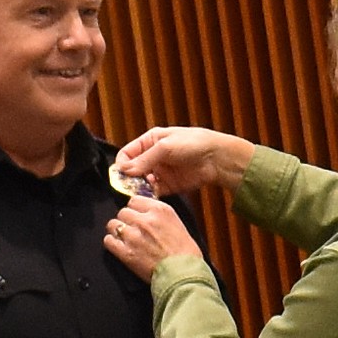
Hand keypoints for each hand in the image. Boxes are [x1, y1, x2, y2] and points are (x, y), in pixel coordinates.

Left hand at [104, 195, 201, 280]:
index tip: (136, 215)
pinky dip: (112, 243)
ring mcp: (133, 236)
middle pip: (122, 212)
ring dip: (117, 231)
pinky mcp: (126, 252)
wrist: (183, 273)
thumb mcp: (176, 223)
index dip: (134, 209)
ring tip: (124, 238)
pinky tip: (118, 247)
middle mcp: (144, 220)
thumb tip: (145, 213)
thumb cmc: (185, 252)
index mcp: (159, 210)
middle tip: (132, 229)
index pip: (134, 200)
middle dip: (126, 220)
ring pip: (112, 224)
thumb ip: (159, 215)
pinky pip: (108, 241)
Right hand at [113, 127, 254, 195]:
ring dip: (138, 188)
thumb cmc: (193, 143)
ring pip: (141, 182)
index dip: (122, 164)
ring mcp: (161, 172)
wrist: (217, 158)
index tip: (120, 175)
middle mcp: (153, 156)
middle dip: (128, 178)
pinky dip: (149, 195)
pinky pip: (154, 192)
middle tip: (127, 186)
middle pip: (133, 169)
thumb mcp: (165, 147)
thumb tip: (124, 170)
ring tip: (139, 192)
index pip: (127, 153)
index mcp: (150, 141)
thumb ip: (144, 159)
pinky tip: (149, 196)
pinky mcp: (169, 185)